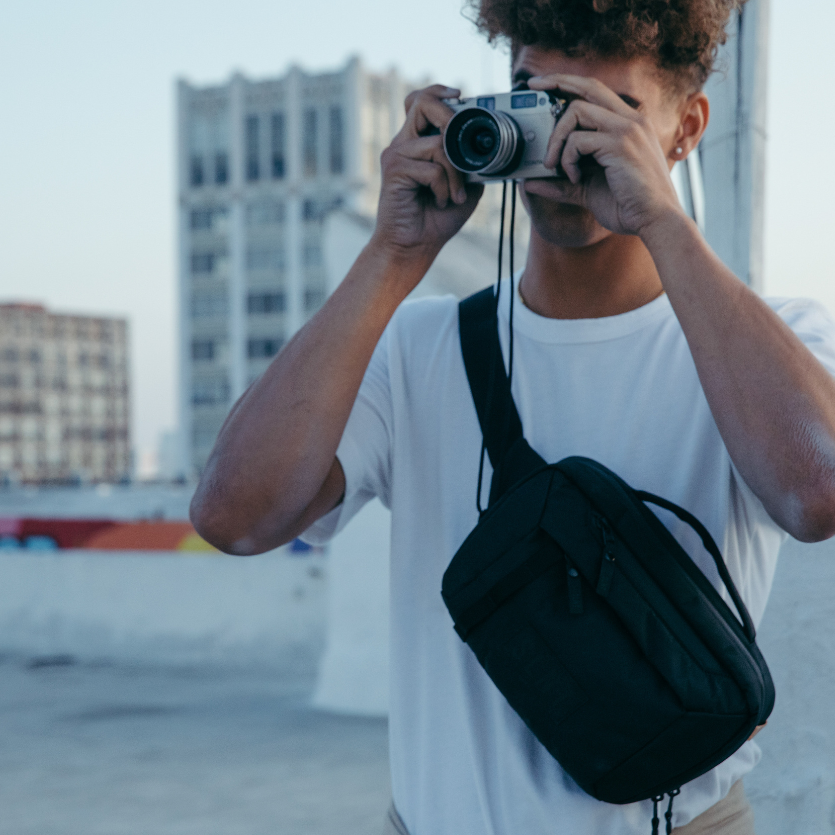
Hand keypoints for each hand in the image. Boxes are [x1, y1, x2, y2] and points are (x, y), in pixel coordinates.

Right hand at [370, 85, 483, 267]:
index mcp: (417, 143)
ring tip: (453, 195)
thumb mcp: (464, 185)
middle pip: (422, 103)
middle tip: (461, 148)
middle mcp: (403, 144)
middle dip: (449, 118)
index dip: (439, 91)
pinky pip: (432, 168)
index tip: (461, 95)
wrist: (413, 246)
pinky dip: (444, 188)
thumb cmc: (436, 218)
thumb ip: (470, 162)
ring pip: (438, 144)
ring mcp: (396, 155)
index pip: (421, 101)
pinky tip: (440, 202)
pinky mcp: (394, 170)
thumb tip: (489, 145)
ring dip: (455, 173)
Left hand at [526, 74, 684, 236]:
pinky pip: (578, 140)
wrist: (656, 221)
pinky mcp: (620, 143)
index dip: (568, 83)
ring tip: (554, 165)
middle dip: (557, 82)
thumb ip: (561, 183)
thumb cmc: (628, 206)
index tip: (543, 85)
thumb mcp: (587, 190)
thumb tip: (529, 183)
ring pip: (577, 111)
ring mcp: (627, 129)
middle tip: (533, 88)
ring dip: (557, 139)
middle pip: (588, 86)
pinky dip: (568, 159)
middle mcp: (631, 119)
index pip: (596, 91)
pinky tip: (576, 178)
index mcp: (629, 124)